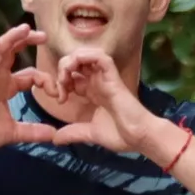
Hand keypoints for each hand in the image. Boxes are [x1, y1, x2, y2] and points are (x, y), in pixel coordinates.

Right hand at [0, 26, 60, 152]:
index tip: (57, 94)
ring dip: (11, 39)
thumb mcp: (14, 132)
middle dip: (27, 41)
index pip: (31, 75)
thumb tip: (54, 135)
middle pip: (13, 52)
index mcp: (7, 86)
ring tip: (25, 28)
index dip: (45, 81)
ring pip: (0, 52)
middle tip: (44, 36)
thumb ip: (33, 131)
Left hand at [51, 48, 169, 152]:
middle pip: (76, 61)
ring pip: (85, 54)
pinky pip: (99, 56)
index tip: (60, 99)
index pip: (73, 75)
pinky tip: (74, 69)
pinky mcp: (112, 76)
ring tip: (65, 76)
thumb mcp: (90, 134)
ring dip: (70, 61)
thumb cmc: (121, 135)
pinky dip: (83, 57)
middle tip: (61, 87)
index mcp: (93, 91)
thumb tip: (55, 140)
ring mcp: (105, 77)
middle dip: (62, 69)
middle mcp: (98, 81)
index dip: (62, 82)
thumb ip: (72, 133)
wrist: (139, 137)